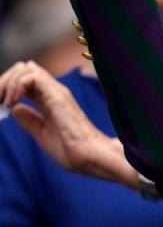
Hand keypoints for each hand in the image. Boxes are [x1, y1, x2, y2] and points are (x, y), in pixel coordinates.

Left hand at [0, 61, 139, 189]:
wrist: (90, 157)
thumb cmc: (72, 151)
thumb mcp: (42, 135)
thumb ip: (29, 121)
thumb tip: (15, 108)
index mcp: (49, 101)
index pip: (25, 79)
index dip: (8, 86)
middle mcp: (54, 92)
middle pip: (24, 69)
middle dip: (5, 81)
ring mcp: (56, 93)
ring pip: (27, 69)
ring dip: (9, 82)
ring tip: (5, 101)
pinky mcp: (57, 97)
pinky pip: (32, 78)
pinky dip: (17, 86)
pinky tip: (13, 102)